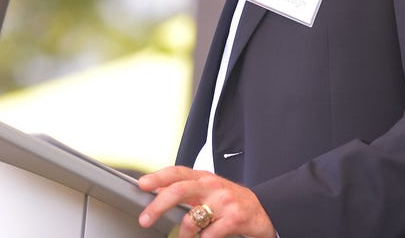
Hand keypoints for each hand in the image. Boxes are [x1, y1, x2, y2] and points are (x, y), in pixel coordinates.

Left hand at [138, 166, 275, 237]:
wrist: (263, 210)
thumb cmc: (231, 201)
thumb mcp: (209, 191)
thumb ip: (187, 190)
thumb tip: (157, 191)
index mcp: (204, 178)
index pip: (177, 172)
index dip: (158, 177)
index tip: (142, 185)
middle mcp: (213, 186)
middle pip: (180, 190)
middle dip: (158, 205)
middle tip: (145, 219)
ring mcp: (224, 201)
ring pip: (191, 218)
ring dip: (183, 234)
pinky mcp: (234, 218)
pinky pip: (208, 235)